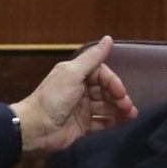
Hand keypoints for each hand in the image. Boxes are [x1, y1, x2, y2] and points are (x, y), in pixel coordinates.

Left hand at [9, 36, 137, 154]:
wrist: (36, 129)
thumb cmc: (53, 99)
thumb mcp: (72, 74)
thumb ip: (92, 58)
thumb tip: (109, 38)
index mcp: (76, 74)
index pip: (102, 74)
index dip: (113, 82)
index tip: (121, 93)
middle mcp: (79, 89)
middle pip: (105, 90)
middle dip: (119, 97)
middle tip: (128, 107)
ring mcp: (81, 108)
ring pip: (105, 106)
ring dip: (119, 109)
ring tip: (131, 115)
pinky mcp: (82, 125)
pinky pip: (101, 122)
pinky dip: (112, 121)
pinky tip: (121, 122)